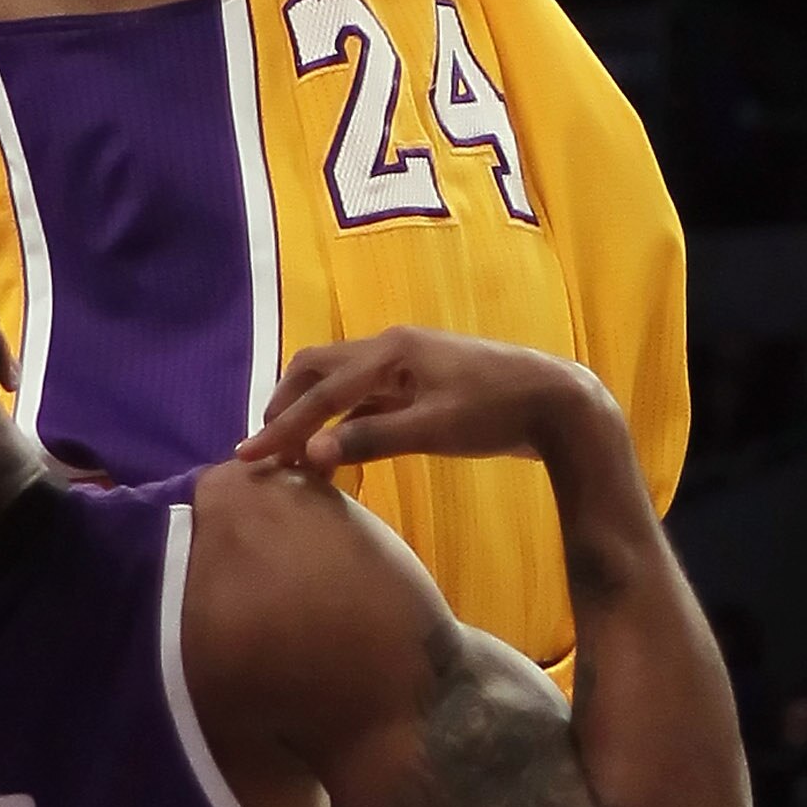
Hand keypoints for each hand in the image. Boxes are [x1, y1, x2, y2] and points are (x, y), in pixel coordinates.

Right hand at [237, 328, 609, 473]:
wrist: (555, 400)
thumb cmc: (497, 412)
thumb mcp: (436, 429)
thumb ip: (373, 440)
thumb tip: (312, 454)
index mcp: (390, 353)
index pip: (321, 392)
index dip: (284, 426)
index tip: (250, 456)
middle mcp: (390, 349)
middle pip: (318, 369)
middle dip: (286, 405)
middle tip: (263, 446)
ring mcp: (405, 365)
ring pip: (340, 383)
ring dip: (311, 412)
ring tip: (290, 449)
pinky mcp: (419, 384)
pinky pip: (364, 398)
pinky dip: (342, 421)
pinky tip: (335, 449)